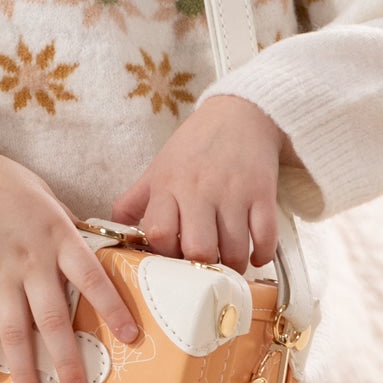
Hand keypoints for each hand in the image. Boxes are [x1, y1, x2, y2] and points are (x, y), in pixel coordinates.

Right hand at [0, 139, 140, 382]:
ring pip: (14, 331)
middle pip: (53, 318)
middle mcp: (31, 261)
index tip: (132, 336)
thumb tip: (87, 259)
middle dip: (67, 359)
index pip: (92, 278)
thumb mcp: (47, 198)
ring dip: (25, 369)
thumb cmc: (5, 183)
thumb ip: (66, 233)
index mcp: (58, 237)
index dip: (113, 308)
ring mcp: (0, 274)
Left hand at [112, 94, 292, 268]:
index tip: (173, 259)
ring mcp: (234, 193)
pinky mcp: (263, 193)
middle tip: (203, 268)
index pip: (159, 233)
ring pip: (234, 250)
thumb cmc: (194, 146)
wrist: (240, 114)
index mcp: (168, 185)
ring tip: (228, 265)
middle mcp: (200, 190)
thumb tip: (115, 233)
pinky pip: (266, 238)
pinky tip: (255, 256)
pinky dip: (262, 255)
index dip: (164, 255)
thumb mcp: (158, 168)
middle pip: (198, 249)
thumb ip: (135, 201)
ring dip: (232, 266)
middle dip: (200, 269)